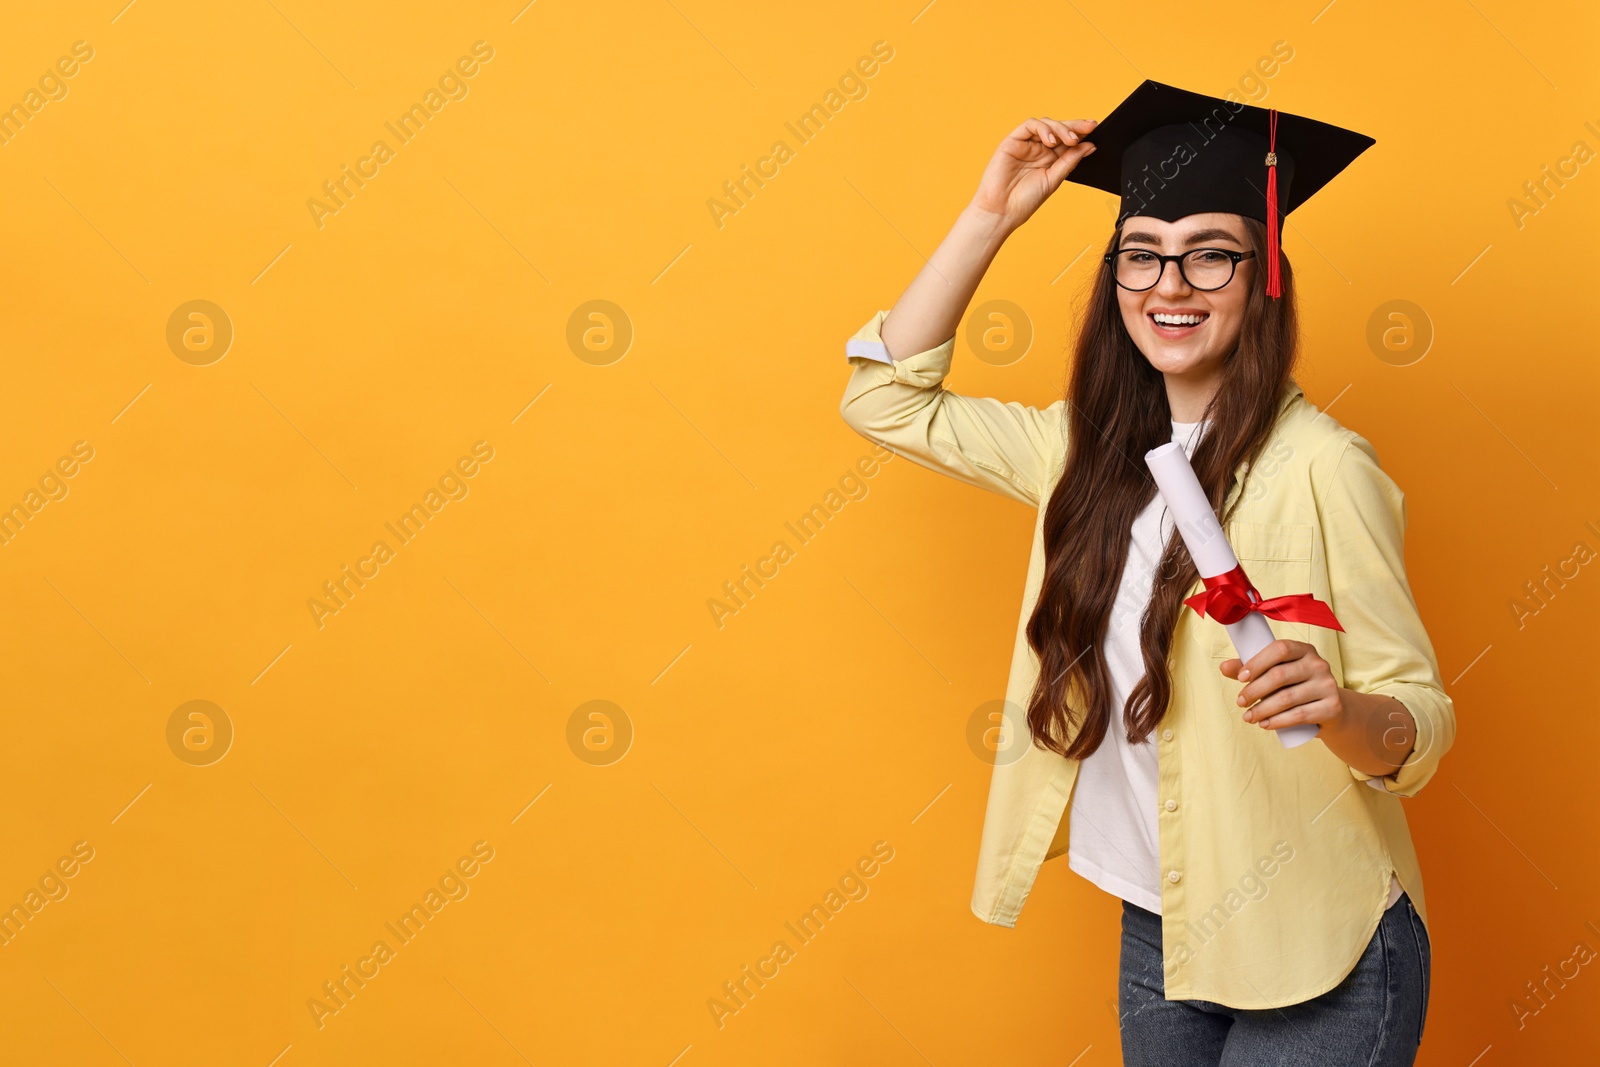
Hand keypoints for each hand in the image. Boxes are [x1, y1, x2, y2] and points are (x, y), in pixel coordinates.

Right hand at [969, 117, 1097, 234]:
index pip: (1067, 140)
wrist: (1002, 212)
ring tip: (1069, 139)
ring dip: (1060, 128)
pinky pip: (1029, 125)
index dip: (1081, 132)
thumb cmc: (1024, 201)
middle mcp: (1038, 149)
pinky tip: (1050, 140)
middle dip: (1074, 126)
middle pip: (1058, 128)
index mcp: (1049, 159)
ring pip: (1045, 124)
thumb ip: (1070, 161)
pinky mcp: (1012, 141)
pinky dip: (1043, 128)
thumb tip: (1089, 146)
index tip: (1095, 129)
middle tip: (1088, 129)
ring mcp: (1025, 145)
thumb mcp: (1054, 179)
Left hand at [1219, 639, 1343, 733]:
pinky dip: (1278, 721)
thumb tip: (1223, 667)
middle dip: (1254, 691)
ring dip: (1262, 710)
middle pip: (1280, 675)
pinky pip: (1300, 715)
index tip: (1241, 678)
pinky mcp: (1332, 707)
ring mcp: (1328, 685)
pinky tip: (1265, 724)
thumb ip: (1250, 669)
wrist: (1329, 710)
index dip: (1257, 662)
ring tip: (1248, 717)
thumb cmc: (1295, 687)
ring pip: (1287, 698)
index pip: (1280, 648)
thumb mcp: (1275, 674)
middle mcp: (1319, 664)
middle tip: (1240, 702)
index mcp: (1304, 649)